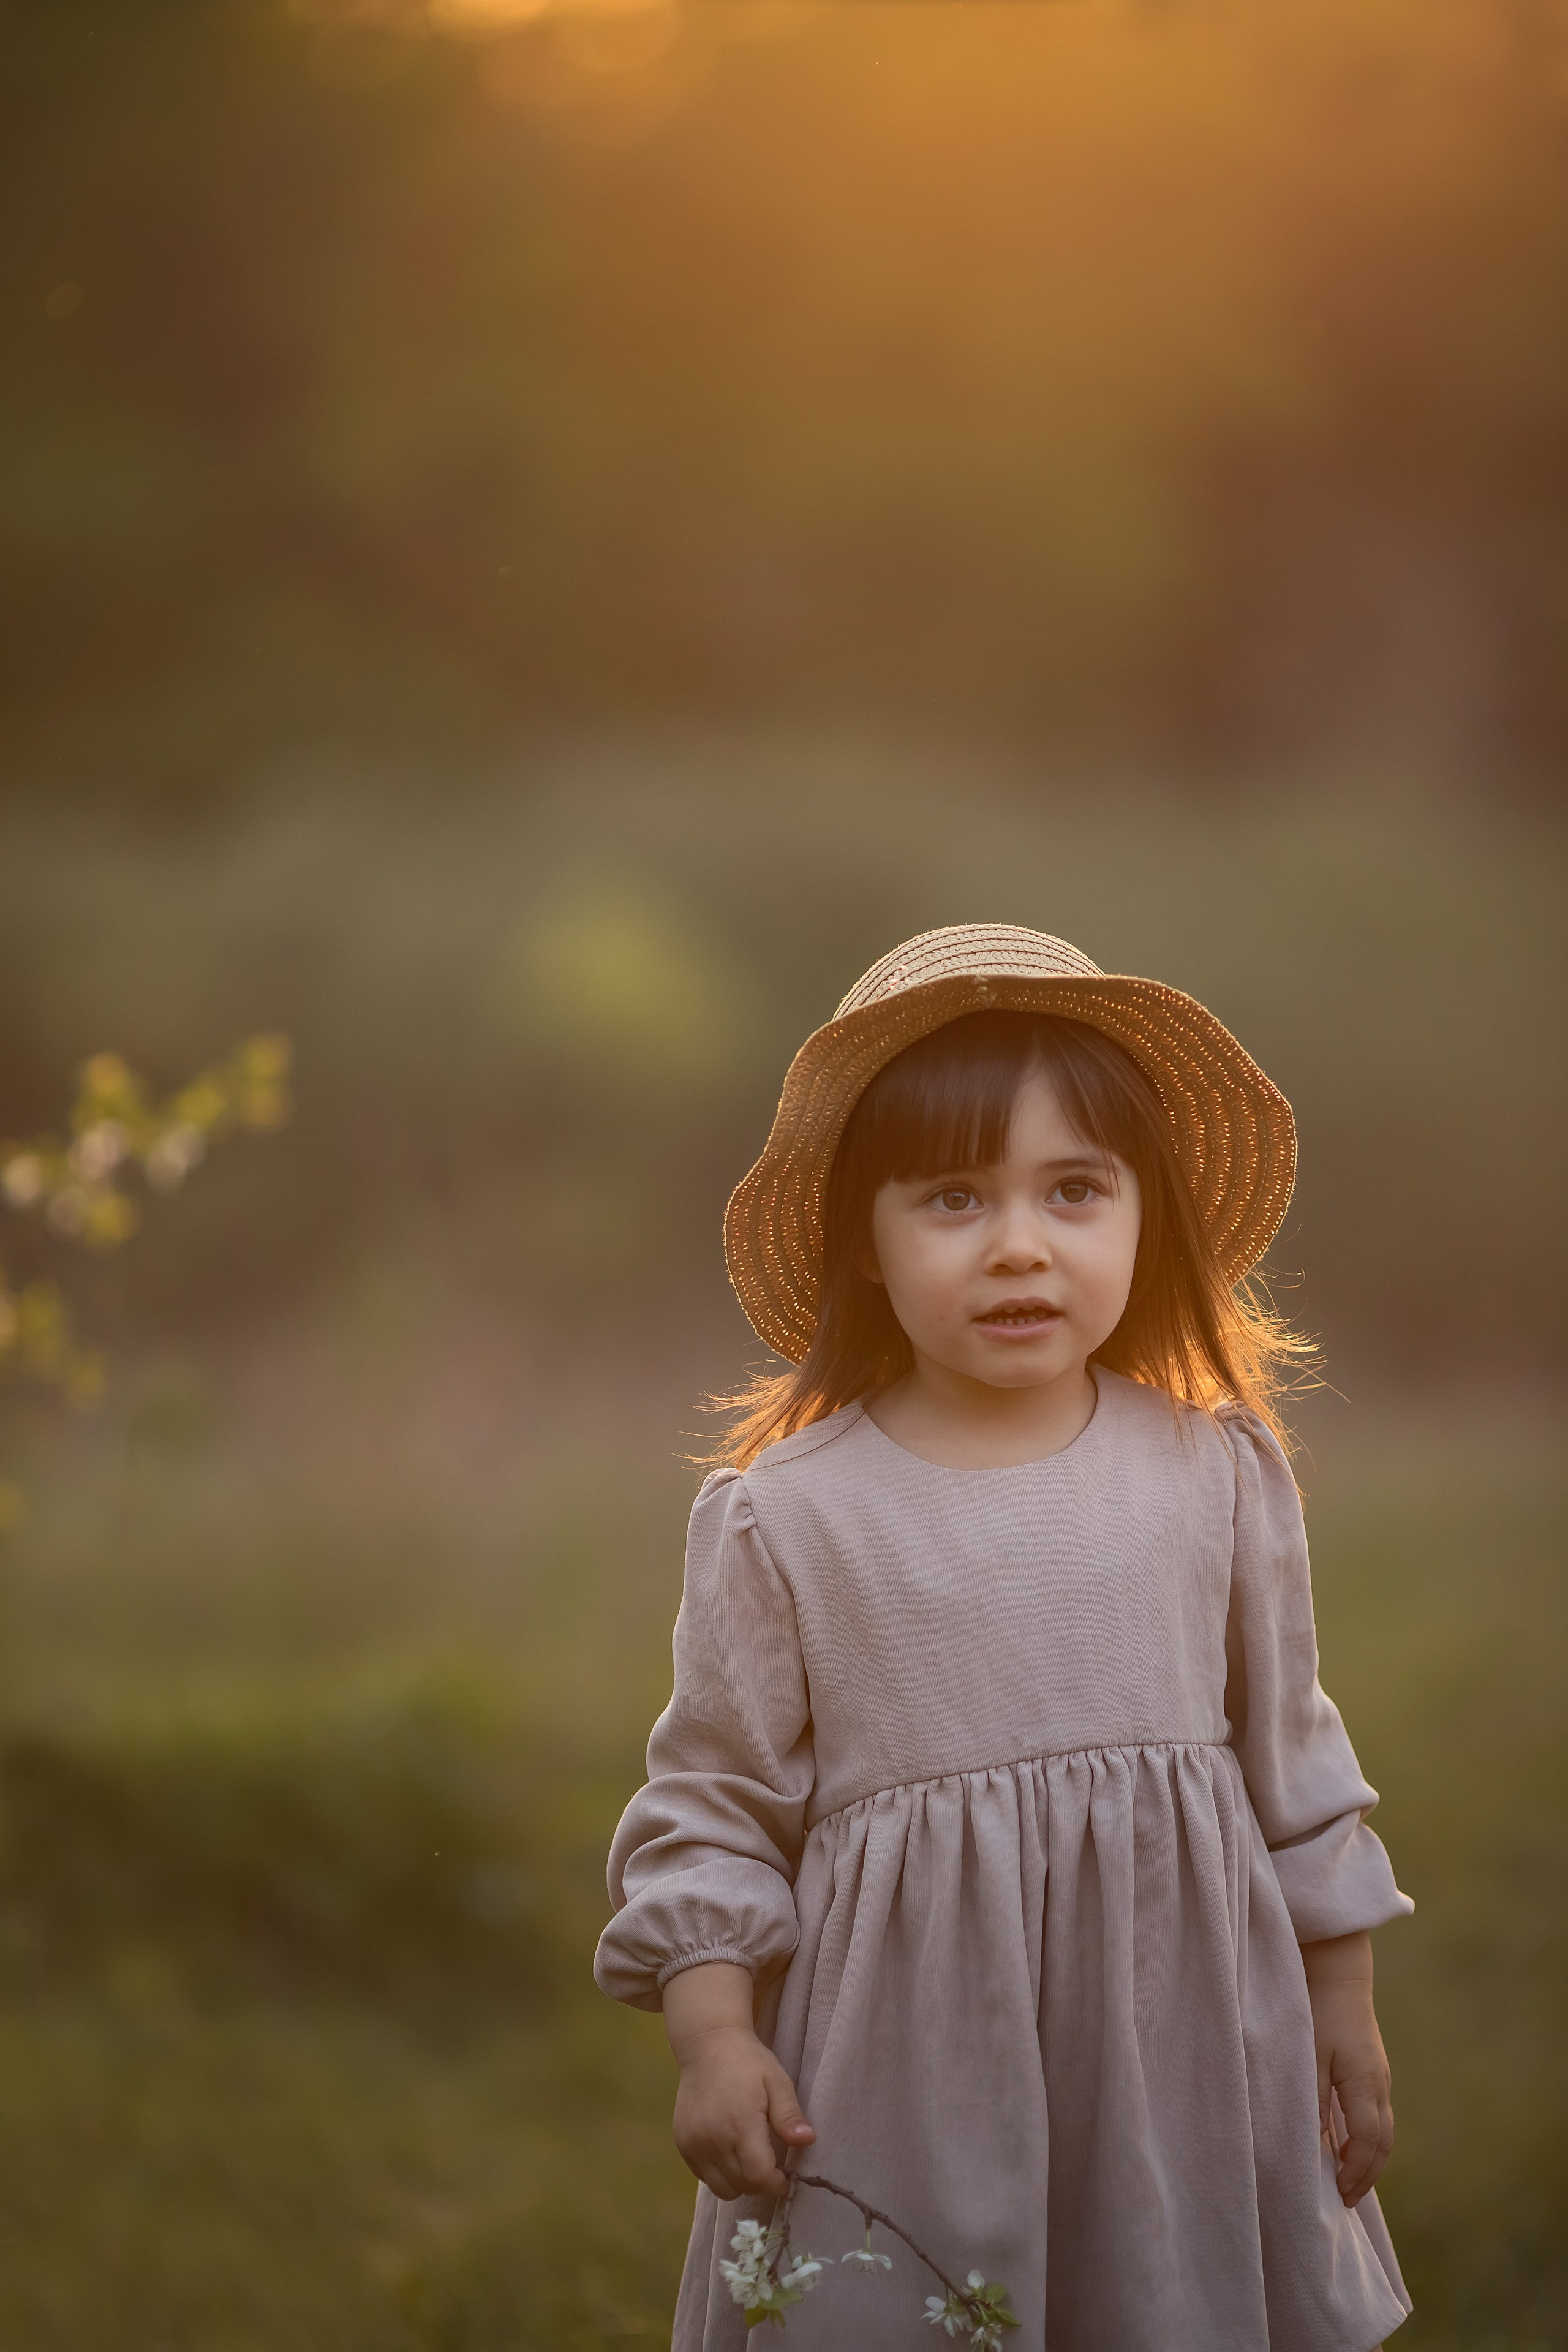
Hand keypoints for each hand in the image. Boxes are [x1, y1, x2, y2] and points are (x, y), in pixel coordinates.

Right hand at [663, 1961, 815, 2198]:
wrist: (707, 2044)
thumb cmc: (748, 2061)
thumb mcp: (776, 2081)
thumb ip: (789, 2115)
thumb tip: (808, 2140)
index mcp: (740, 2123)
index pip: (759, 2177)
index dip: (776, 2183)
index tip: (786, 2176)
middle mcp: (712, 2139)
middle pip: (741, 2186)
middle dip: (761, 2183)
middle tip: (770, 2165)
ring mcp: (693, 2143)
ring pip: (721, 2189)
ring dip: (740, 2182)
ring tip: (750, 2160)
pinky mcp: (682, 2143)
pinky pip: (704, 2177)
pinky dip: (720, 2173)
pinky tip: (730, 2151)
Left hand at [1300, 1930, 1393, 2206]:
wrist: (1338, 1971)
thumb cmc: (1318, 2010)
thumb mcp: (1309, 2055)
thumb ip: (1311, 2100)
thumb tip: (1314, 2145)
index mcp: (1365, 2084)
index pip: (1368, 2142)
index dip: (1356, 2172)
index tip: (1338, 2194)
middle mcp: (1379, 2084)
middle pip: (1383, 2143)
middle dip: (1367, 2174)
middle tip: (1345, 2199)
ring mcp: (1378, 2077)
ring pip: (1382, 2130)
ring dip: (1367, 2157)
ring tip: (1345, 2179)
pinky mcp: (1371, 2069)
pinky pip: (1375, 2114)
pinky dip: (1365, 2137)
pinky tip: (1344, 2144)